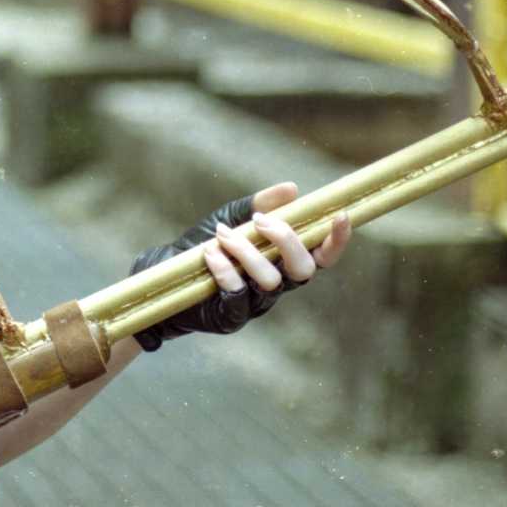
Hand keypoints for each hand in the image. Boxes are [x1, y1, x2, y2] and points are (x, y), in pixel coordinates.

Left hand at [128, 182, 349, 351]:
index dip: (337, 240)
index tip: (341, 215)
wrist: (165, 273)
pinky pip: (237, 294)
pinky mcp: (231, 317)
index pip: (322, 255)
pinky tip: (210, 251)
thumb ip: (260, 204)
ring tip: (222, 234)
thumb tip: (293, 189)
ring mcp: (256, 304)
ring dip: (247, 251)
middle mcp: (277, 285)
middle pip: (304, 270)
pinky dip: (225, 268)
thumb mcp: (232, 216)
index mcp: (284, 261)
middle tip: (260, 221)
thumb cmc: (207, 243)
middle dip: (287, 241)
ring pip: (270, 281)